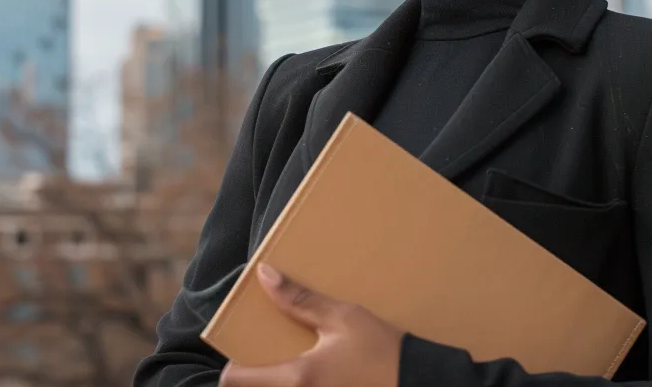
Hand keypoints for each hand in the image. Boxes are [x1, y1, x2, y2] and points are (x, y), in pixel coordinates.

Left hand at [219, 263, 402, 386]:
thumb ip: (299, 299)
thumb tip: (264, 275)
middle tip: (264, 358)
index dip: (230, 367)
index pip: (235, 381)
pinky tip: (318, 374)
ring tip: (290, 363)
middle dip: (255, 376)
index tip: (240, 352)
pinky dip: (299, 385)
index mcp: (297, 378)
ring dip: (277, 380)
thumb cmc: (383, 350)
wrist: (420, 380)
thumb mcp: (342, 318)